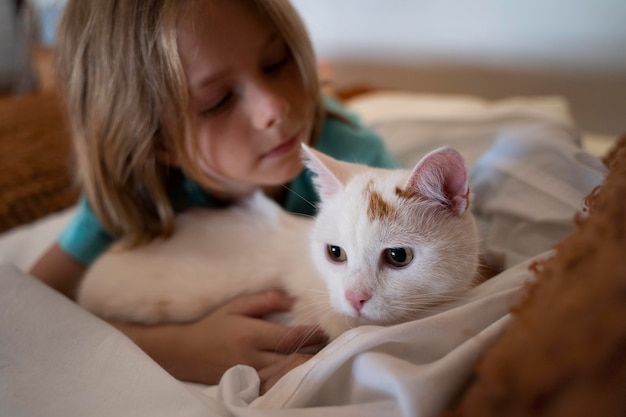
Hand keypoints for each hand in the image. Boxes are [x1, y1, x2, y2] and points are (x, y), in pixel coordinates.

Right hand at [118, 289, 326, 387]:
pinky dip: (289, 379)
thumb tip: (292, 300)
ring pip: (286, 374)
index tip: (326, 329)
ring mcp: (250, 375)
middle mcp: (253, 357)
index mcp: (251, 334)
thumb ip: (265, 300)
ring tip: (324, 358)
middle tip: (333, 345)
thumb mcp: (236, 306)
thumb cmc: (213, 326)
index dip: (312, 334)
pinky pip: (274, 385)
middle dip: (315, 352)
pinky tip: (301, 373)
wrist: (186, 353)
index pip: (291, 337)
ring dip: (306, 367)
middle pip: (293, 358)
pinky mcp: (247, 385)